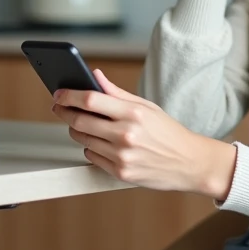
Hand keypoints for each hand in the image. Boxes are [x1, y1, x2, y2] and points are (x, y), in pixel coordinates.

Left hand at [50, 70, 236, 200]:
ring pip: (82, 139)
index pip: (90, 100)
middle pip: (80, 120)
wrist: (189, 163)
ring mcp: (122, 156)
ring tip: (83, 124)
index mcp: (134, 113)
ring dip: (76, 129)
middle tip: (60, 107)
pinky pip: (91, 157)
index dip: (69, 95)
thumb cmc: (169, 132)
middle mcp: (126, 135)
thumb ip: (117, 93)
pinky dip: (90, 148)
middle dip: (64, 112)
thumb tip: (95, 76)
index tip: (58, 93)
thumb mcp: (147, 106)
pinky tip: (101, 143)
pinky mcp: (120, 173)